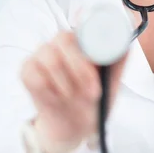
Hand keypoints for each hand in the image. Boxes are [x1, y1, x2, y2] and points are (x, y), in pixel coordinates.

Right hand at [20, 31, 127, 152]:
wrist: (76, 126)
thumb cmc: (96, 97)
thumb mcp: (113, 81)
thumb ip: (119, 60)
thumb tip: (126, 41)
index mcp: (82, 39)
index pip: (83, 26)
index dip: (91, 44)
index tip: (100, 66)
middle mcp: (60, 42)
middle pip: (63, 39)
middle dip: (80, 67)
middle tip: (93, 92)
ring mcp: (41, 55)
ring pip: (48, 57)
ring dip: (65, 82)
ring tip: (75, 98)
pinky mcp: (26, 71)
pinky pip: (33, 75)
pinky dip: (47, 90)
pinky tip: (56, 99)